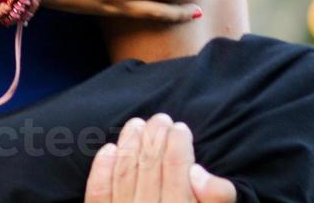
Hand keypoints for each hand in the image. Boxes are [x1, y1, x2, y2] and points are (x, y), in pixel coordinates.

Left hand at [85, 114, 236, 201]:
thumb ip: (215, 200)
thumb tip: (200, 171)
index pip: (177, 172)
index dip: (179, 146)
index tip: (181, 128)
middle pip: (150, 168)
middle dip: (156, 138)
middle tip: (161, 118)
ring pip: (125, 175)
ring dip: (130, 145)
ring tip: (137, 124)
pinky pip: (98, 194)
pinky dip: (102, 170)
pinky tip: (109, 149)